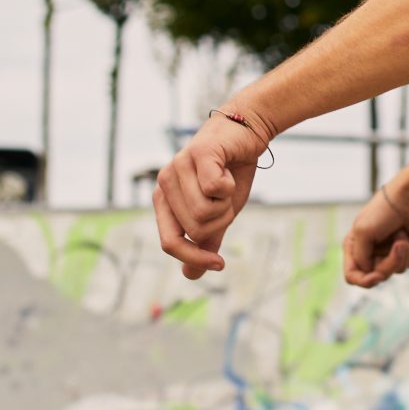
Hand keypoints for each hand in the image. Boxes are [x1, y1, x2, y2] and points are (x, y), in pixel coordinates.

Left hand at [152, 111, 269, 277]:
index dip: (194, 257)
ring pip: (205, 211)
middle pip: (195, 229)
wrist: (245, 134)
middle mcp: (163, 183)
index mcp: (163, 200)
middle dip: (220, 220)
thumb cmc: (229, 173)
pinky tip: (228, 170)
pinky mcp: (197, 154)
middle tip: (225, 198)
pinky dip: (229, 186)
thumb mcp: (218, 214)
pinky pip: (214, 189)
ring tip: (225, 182)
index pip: (169, 242)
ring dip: (226, 203)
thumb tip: (190, 275)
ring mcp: (177, 166)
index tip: (219, 263)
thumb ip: (203, 241)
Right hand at [343, 179, 408, 287]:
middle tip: (399, 244)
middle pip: (377, 276)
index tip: (377, 276)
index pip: (352, 275)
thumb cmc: (384, 210)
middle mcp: (370, 251)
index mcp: (354, 246)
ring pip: (397, 271)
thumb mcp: (363, 231)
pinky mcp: (407, 251)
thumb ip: (360, 257)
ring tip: (404, 235)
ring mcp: (389, 252)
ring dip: (403, 254)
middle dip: (391, 262)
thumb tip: (370, 272)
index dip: (364, 280)